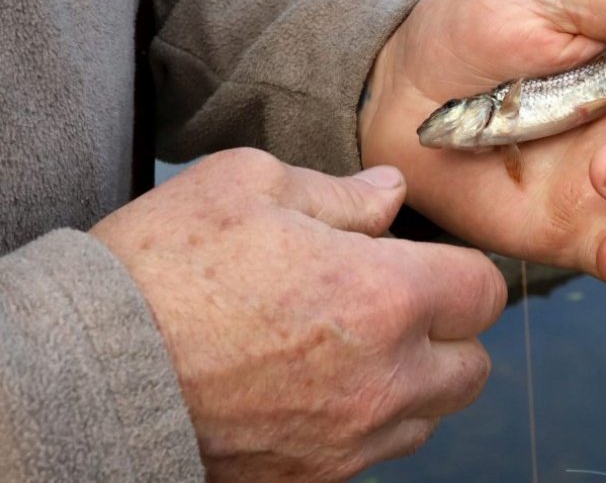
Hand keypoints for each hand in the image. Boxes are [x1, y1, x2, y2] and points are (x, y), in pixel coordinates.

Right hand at [89, 149, 505, 481]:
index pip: (483, 291)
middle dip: (450, 331)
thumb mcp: (248, 187)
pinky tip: (320, 387)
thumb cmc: (165, 268)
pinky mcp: (312, 478)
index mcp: (383, 296)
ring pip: (430, 416)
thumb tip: (390, 194)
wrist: (87, 372)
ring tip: (354, 347)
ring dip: (414, 380)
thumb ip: (339, 193)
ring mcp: (350, 440)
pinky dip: (370, 420)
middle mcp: (384, 379)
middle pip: (473, 367)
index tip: (428, 262)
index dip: (462, 270)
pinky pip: (377, 453)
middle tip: (398, 304)